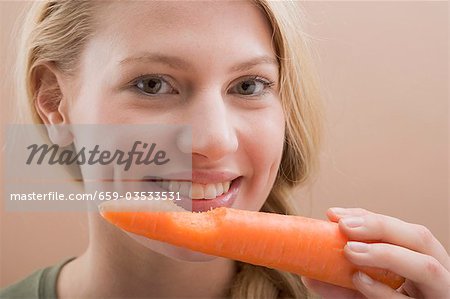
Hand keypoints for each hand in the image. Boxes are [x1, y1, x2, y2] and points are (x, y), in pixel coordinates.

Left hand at [301, 207, 449, 298]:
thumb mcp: (360, 290)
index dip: (368, 217)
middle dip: (380, 227)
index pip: (398, 228)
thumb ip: (340, 280)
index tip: (334, 215)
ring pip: (426, 267)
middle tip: (344, 227)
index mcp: (419, 258)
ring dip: (385, 253)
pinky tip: (359, 279)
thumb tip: (307, 273)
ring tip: (350, 250)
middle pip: (420, 238)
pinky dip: (381, 289)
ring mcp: (437, 295)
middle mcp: (436, 272)